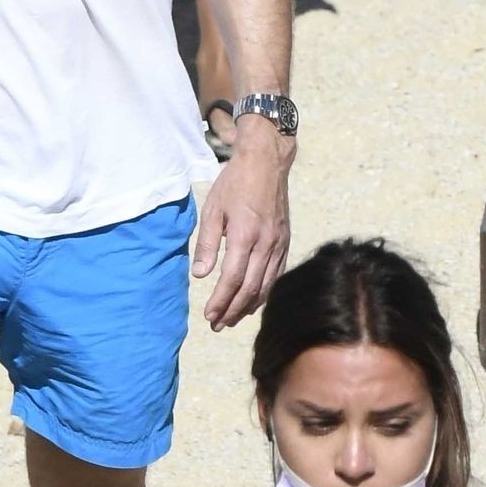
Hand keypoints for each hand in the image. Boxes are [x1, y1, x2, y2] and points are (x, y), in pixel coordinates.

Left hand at [192, 123, 292, 329]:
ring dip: (248, 306)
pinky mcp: (285, 241)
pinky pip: (275, 274)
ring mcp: (278, 244)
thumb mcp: (213, 208)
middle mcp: (265, 243)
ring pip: (265, 285)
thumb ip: (207, 243)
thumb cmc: (235, 182)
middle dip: (232, 310)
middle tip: (217, 324)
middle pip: (250, 288)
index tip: (208, 315)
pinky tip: (252, 300)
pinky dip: (263, 292)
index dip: (220, 300)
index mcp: (245, 235)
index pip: (233, 279)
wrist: (266, 162)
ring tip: (232, 318)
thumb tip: (200, 275)